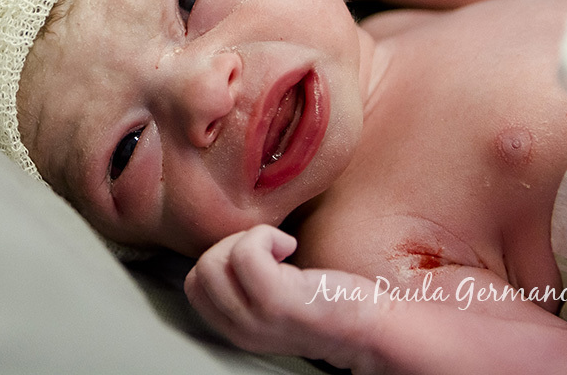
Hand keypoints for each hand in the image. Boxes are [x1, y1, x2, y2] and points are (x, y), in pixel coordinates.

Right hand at [184, 225, 381, 368]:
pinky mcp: (279, 302)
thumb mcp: (273, 303)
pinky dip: (264, 236)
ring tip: (278, 248)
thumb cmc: (329, 304)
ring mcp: (259, 318)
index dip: (217, 258)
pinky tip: (289, 246)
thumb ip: (246, 285)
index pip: (193, 287)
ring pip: (214, 263)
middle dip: (228, 246)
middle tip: (267, 249)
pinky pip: (246, 253)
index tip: (254, 255)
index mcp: (237, 328)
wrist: (372, 326)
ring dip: (247, 240)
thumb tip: (229, 240)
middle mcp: (242, 330)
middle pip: (199, 273)